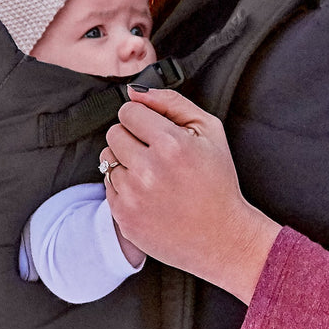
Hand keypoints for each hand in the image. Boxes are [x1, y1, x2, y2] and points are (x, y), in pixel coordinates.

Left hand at [102, 86, 280, 302]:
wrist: (222, 237)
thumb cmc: (218, 181)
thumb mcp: (209, 131)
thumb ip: (171, 103)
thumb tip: (135, 91)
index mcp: (171, 144)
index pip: (129, 111)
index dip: (143, 118)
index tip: (155, 130)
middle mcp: (148, 169)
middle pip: (114, 133)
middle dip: (132, 138)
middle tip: (155, 153)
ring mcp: (133, 196)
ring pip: (107, 159)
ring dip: (126, 162)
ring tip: (152, 175)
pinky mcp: (123, 216)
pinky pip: (107, 185)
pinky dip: (124, 186)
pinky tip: (148, 193)